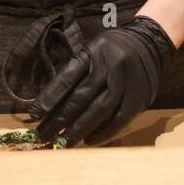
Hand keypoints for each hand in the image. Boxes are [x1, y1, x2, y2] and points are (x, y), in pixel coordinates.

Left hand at [33, 16, 175, 146]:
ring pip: (100, 110)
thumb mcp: (90, 50)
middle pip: (82, 96)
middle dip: (60, 118)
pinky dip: (104, 132)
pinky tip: (89, 141)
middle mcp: (110, 65)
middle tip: (44, 134)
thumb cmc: (111, 49)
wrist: (148, 42)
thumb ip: (74, 71)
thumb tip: (49, 102)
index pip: (67, 77)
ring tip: (64, 142)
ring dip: (80, 129)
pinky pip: (120, 118)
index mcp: (93, 51)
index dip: (50, 97)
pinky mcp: (140, 95)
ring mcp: (126, 81)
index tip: (34, 114)